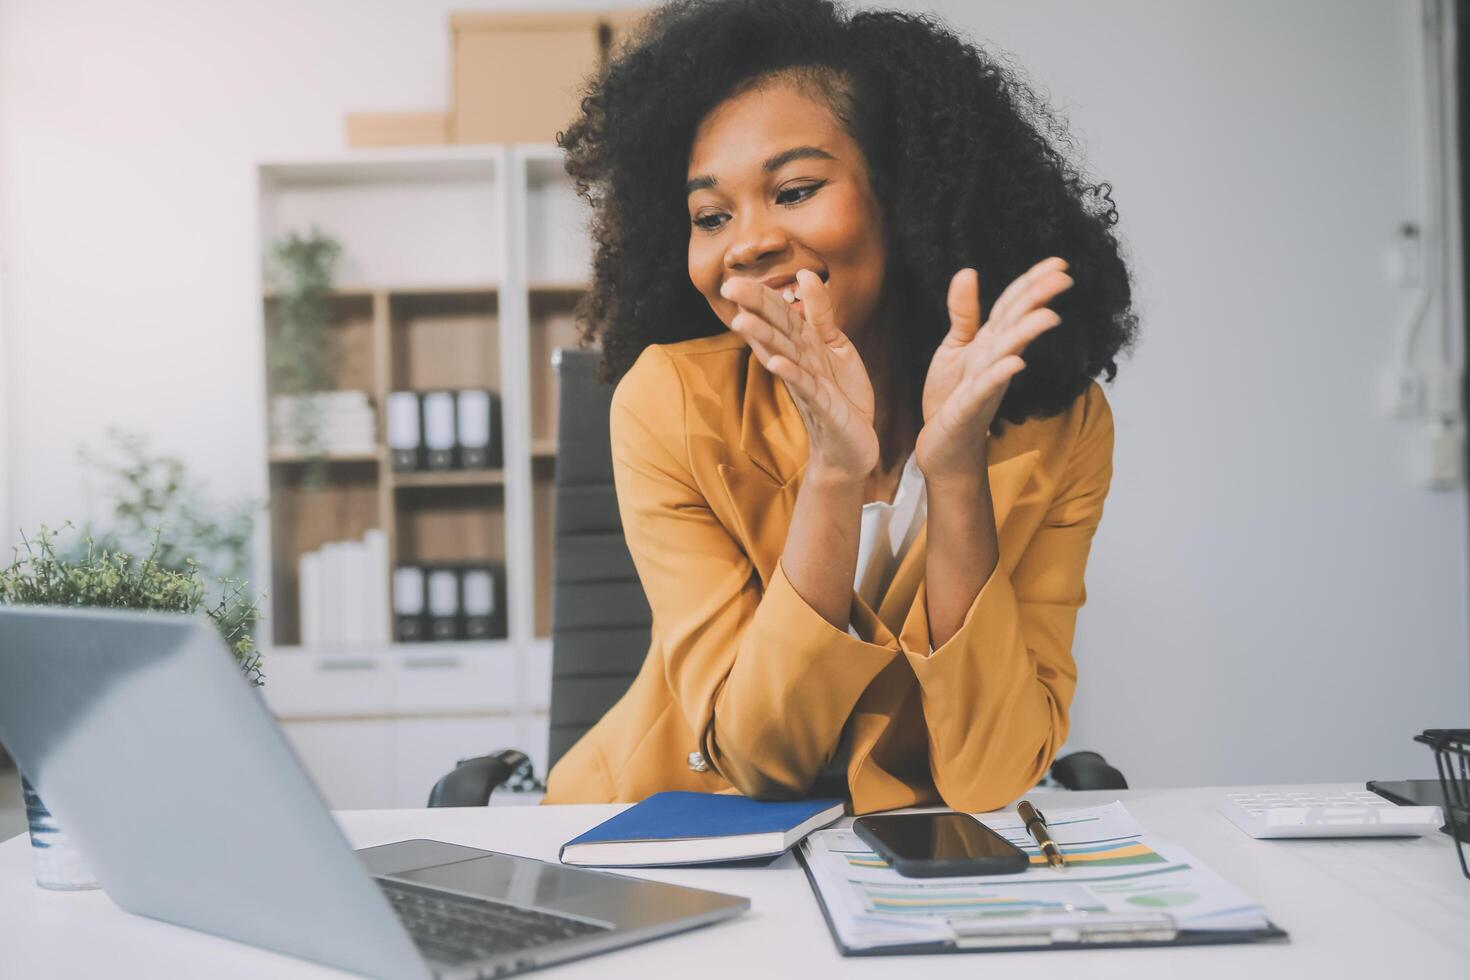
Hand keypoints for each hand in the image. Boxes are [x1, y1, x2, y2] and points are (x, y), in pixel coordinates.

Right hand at [722, 269, 877, 479]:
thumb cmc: (841, 394)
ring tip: (741, 320)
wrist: (852, 443)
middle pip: (775, 331)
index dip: (761, 297)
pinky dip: (791, 374)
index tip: (734, 280)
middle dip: (754, 309)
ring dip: (763, 338)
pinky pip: (805, 387)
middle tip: (729, 288)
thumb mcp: (835, 345)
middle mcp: (799, 363)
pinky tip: (776, 362)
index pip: (779, 316)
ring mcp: (808, 385)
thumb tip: (805, 273)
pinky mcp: (822, 407)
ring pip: (784, 356)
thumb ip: (820, 312)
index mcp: (803, 346)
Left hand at [915, 257, 1071, 482]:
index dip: (1033, 283)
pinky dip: (999, 375)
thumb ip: (964, 312)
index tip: (1059, 262)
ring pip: (1007, 353)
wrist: (944, 447)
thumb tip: (968, 271)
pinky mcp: (969, 408)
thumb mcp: (954, 348)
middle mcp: (994, 360)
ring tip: (1048, 316)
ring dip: (1026, 334)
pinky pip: (985, 389)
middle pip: (1016, 324)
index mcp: (990, 343)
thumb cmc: (951, 398)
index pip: (1013, 307)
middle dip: (1038, 301)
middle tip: (1064, 277)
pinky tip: (1015, 363)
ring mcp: (984, 384)